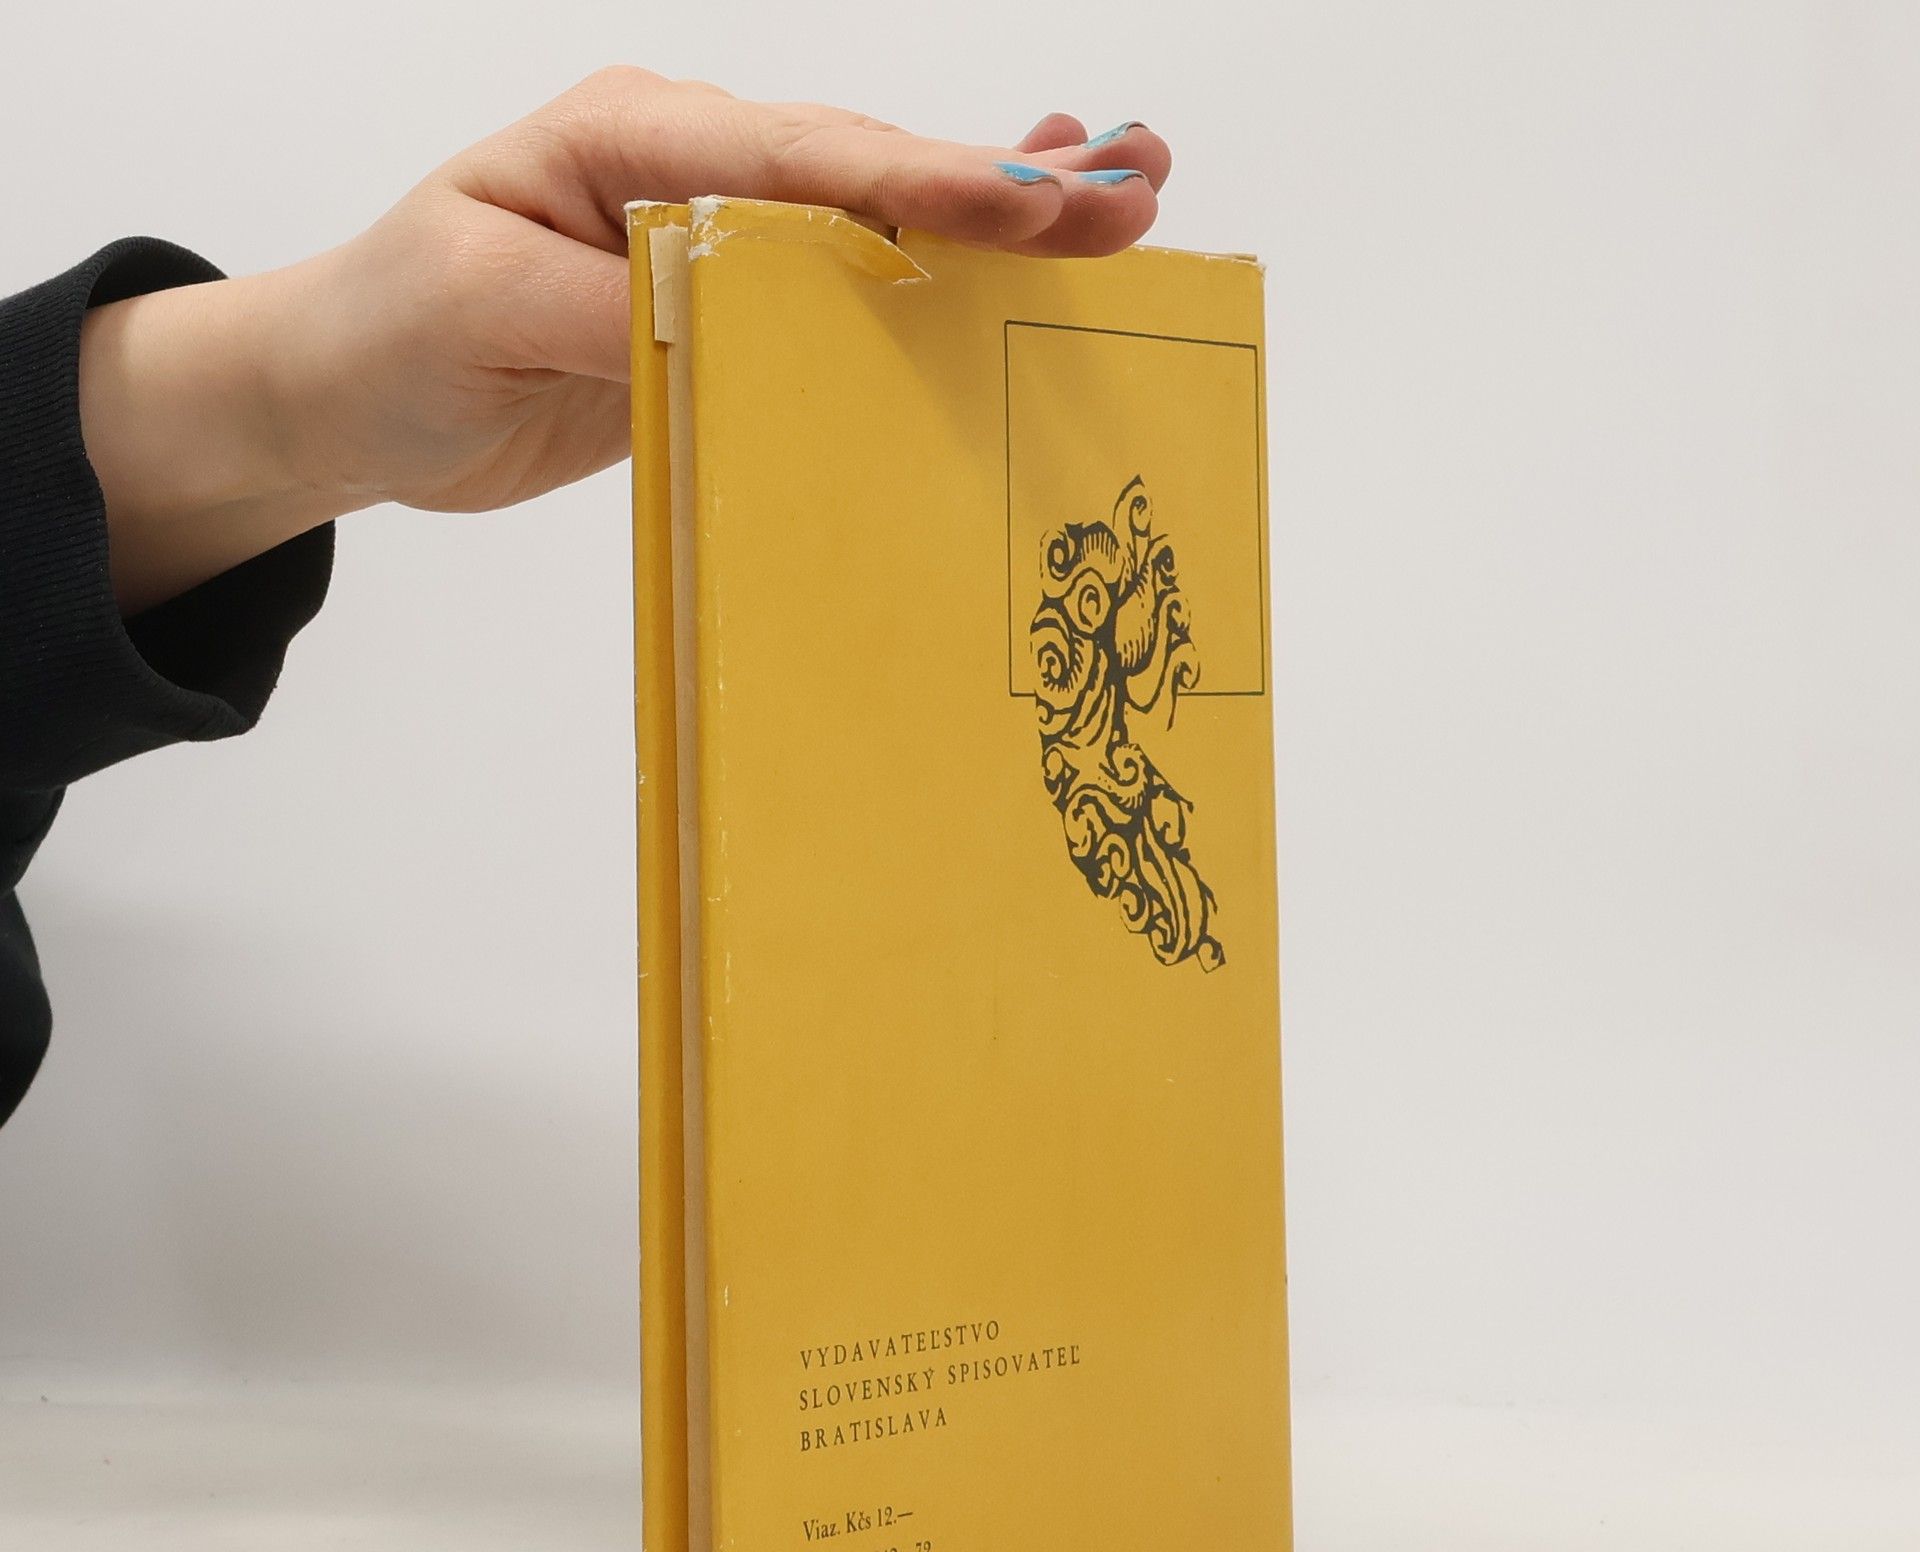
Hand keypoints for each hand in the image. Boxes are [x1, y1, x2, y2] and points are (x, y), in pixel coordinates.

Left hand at [78, 72, 1172, 613]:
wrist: (356, 392)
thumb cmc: (397, 333)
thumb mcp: (485, 310)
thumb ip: (615, 307)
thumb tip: (734, 310)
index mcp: (633, 141)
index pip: (802, 160)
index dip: (923, 184)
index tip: (1033, 202)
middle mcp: (693, 172)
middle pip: (868, 172)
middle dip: (1004, 186)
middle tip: (1133, 196)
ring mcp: (721, 240)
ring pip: (880, 217)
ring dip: (1002, 207)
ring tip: (1126, 190)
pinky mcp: (732, 314)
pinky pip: (849, 288)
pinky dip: (938, 264)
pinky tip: (1019, 233)